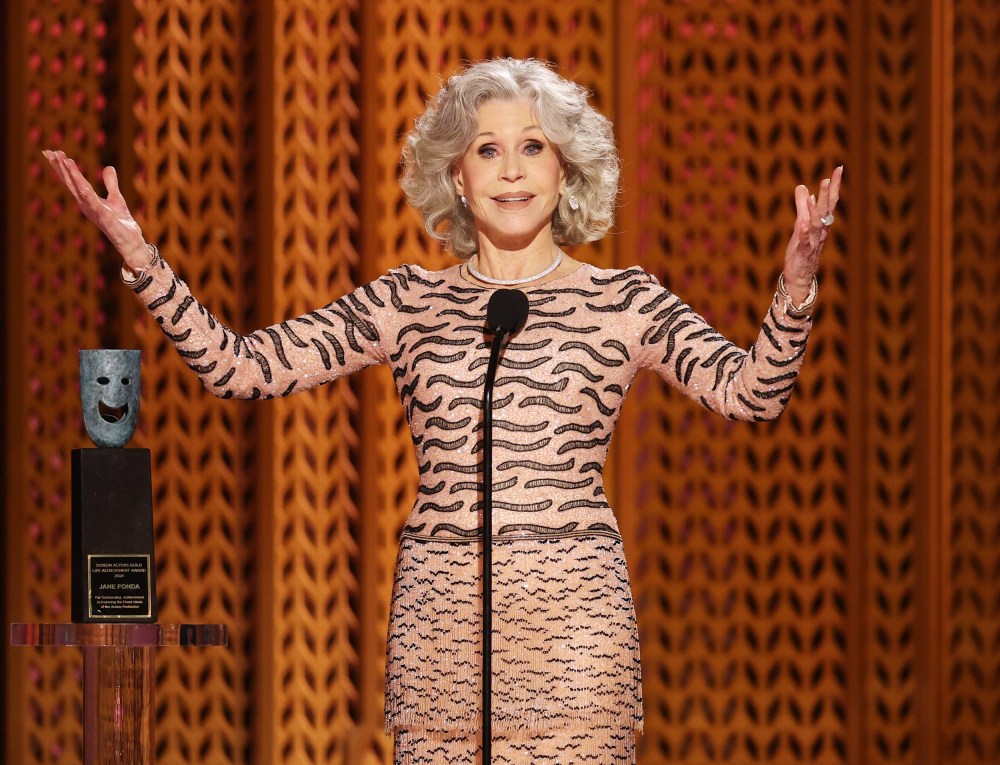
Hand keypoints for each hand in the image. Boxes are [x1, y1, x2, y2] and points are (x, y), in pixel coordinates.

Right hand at [42, 150, 149, 270]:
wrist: (131, 242)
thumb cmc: (121, 223)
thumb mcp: (116, 199)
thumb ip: (111, 184)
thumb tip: (108, 167)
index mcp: (87, 200)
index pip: (72, 181)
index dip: (62, 167)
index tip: (52, 152)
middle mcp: (86, 205)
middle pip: (70, 183)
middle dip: (60, 167)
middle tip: (49, 151)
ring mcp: (94, 211)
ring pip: (79, 189)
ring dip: (71, 175)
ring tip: (64, 159)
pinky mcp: (105, 218)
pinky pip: (94, 203)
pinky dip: (87, 193)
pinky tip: (81, 183)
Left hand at [783, 165, 842, 303]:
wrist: (799, 276)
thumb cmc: (801, 250)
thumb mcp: (800, 225)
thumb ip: (801, 207)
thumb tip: (802, 186)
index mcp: (821, 224)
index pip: (829, 202)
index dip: (834, 186)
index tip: (838, 169)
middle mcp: (821, 231)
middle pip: (826, 210)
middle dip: (829, 193)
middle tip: (832, 176)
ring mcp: (813, 242)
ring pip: (817, 224)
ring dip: (817, 209)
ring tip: (818, 194)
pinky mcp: (803, 252)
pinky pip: (805, 242)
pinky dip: (804, 233)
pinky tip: (802, 224)